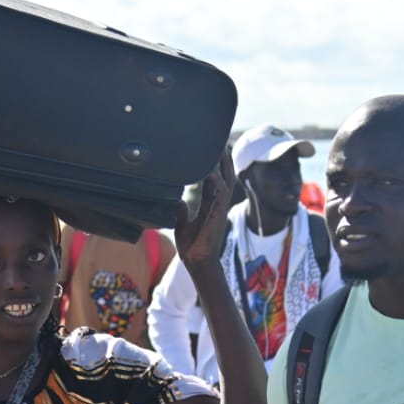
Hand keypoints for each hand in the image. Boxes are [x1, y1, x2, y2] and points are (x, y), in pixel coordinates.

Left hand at [173, 153, 234, 268]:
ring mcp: (219, 209)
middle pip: (225, 176)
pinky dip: (217, 183)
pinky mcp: (217, 216)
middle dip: (224, 159)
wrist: (197, 262)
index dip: (214, 164)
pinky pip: (220, 196)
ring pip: (226, 182)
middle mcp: (217, 204)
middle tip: (221, 141)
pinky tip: (212, 172)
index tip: (211, 149)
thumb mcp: (183, 224)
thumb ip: (181, 211)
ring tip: (220, 149)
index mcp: (209, 204)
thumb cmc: (192, 246)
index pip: (214, 179)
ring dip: (224, 166)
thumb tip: (177, 201)